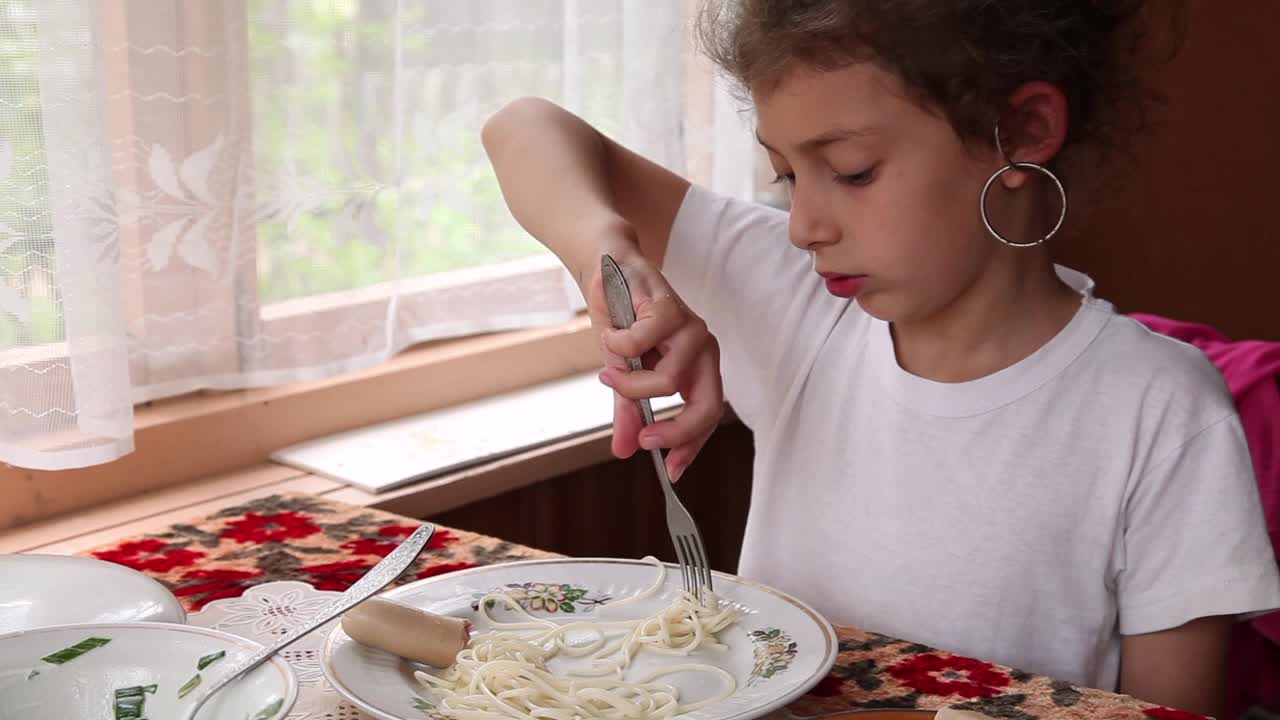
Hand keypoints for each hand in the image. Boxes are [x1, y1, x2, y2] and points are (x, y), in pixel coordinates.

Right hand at [586, 250, 723, 480]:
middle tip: (643, 438)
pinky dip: (618, 345)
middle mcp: (703, 349)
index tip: (672, 471)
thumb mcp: (623, 373)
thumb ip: (629, 411)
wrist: (606, 267)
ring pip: (669, 381)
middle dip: (674, 431)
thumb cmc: (621, 318)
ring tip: (611, 371)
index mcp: (698, 367)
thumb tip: (623, 451)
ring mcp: (690, 328)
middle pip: (706, 406)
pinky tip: (612, 334)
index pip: (707, 416)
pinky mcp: (669, 306)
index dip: (692, 446)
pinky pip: (642, 344)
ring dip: (631, 384)